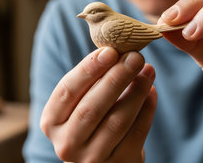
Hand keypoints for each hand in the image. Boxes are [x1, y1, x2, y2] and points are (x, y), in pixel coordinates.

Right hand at [40, 47, 156, 161]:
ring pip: (117, 121)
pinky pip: (136, 134)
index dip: (88, 70)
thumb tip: (116, 50)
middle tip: (135, 57)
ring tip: (148, 70)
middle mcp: (67, 143)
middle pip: (92, 107)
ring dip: (136, 91)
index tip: (110, 51)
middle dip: (116, 78)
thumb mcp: (78, 102)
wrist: (101, 159)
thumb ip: (90, 81)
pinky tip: (151, 90)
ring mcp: (92, 158)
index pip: (67, 91)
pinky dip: (147, 109)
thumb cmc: (88, 120)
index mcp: (51, 122)